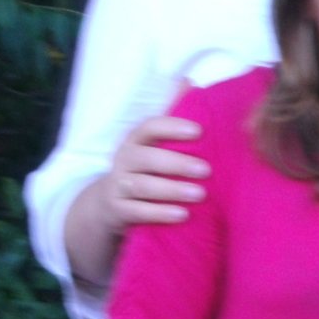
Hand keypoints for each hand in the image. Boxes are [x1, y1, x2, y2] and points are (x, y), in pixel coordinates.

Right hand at [102, 114, 209, 233]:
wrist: (112, 202)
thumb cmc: (148, 170)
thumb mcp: (155, 149)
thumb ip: (175, 132)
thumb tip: (202, 103)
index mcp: (136, 140)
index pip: (150, 127)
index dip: (172, 127)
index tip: (199, 131)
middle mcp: (124, 159)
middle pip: (146, 158)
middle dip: (177, 163)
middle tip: (206, 170)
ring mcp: (118, 185)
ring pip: (142, 186)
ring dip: (172, 190)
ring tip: (200, 194)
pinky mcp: (118, 210)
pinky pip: (137, 212)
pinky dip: (160, 213)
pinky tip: (182, 214)